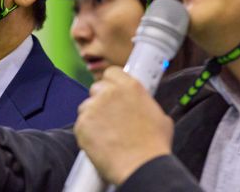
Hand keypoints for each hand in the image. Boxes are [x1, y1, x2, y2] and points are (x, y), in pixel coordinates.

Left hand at [74, 67, 173, 184]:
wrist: (142, 166)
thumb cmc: (154, 146)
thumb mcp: (159, 116)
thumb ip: (144, 104)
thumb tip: (141, 106)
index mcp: (130, 86)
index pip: (111, 73)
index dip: (111, 83)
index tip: (112, 92)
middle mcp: (110, 92)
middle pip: (96, 88)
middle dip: (100, 100)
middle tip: (109, 117)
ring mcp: (94, 107)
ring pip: (86, 107)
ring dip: (92, 117)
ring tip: (105, 134)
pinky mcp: (82, 125)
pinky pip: (80, 125)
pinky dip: (86, 134)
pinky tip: (99, 143)